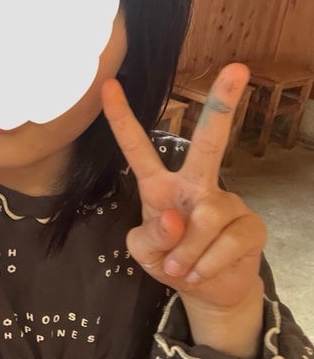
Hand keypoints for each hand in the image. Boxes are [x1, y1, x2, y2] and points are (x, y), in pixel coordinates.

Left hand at [101, 63, 265, 357]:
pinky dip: (205, 266)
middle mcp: (195, 185)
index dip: (121, 118)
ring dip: (187, 254)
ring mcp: (226, 202)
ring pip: (205, 220)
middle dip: (223, 105)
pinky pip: (226, 244)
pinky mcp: (251, 225)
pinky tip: (201, 271)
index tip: (107, 85)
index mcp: (159, 186)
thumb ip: (149, 237)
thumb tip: (174, 218)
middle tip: (238, 67)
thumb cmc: (169, 260)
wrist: (207, 291)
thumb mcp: (144, 253)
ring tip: (182, 266)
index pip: (137, 148)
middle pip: (208, 143)